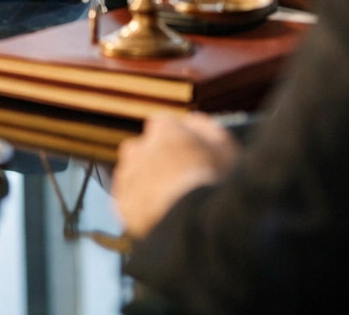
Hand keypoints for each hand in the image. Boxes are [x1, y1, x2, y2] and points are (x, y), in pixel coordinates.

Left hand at [114, 113, 238, 237]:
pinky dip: (141, 206)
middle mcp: (139, 148)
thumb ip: (207, 128)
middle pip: (145, 149)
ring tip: (173, 202)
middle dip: (158, 161)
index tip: (188, 155)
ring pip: (135, 174)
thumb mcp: (226, 148)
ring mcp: (127, 176)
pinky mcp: (122, 204)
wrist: (196, 226)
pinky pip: (129, 201)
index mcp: (163, 130)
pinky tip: (162, 215)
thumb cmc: (215, 185)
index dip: (178, 141)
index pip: (164, 126)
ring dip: (147, 183)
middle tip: (181, 181)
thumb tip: (193, 122)